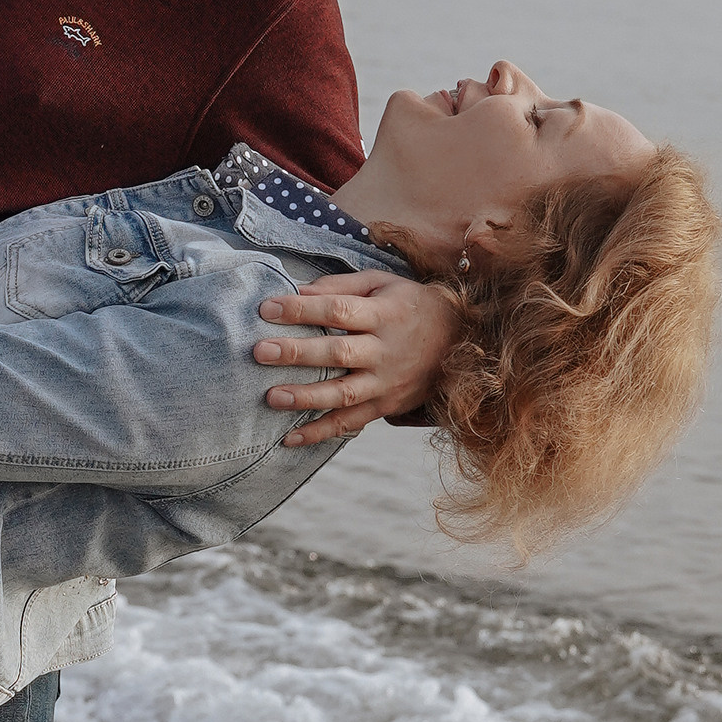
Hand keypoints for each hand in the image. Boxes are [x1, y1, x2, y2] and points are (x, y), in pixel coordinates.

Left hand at [253, 271, 458, 445]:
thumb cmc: (410, 305)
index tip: (267, 307)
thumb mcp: (382, 283)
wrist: (462, 340)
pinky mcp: (386, 406)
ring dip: (306, 398)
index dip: (302, 309)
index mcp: (385, 314)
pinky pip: (351, 423)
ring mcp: (387, 382)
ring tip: (271, 397)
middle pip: (339, 353)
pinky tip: (289, 438)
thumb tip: (297, 291)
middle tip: (260, 352)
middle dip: (298, 354)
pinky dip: (320, 433)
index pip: (338, 310)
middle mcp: (386, 350)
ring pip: (344, 394)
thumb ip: (340, 286)